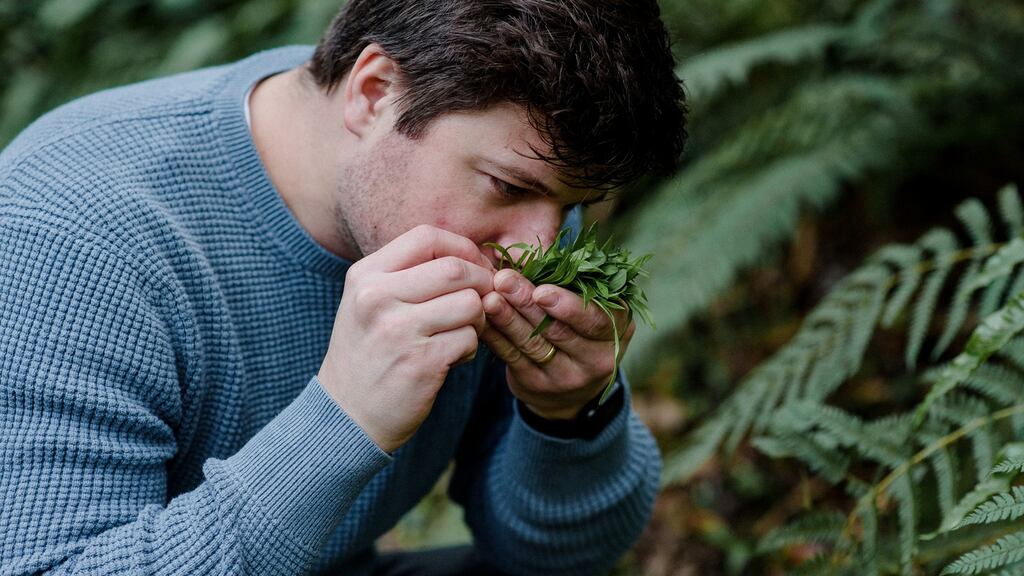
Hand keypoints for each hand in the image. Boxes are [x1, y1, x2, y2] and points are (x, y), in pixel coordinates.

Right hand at [317, 225, 493, 452]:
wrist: (347, 414)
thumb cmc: (367, 353)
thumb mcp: (369, 302)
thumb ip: (407, 273)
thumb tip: (469, 253)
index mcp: (366, 276)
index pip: (426, 237)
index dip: (462, 247)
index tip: (473, 266)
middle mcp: (377, 297)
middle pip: (455, 268)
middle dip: (480, 282)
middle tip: (483, 300)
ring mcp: (399, 330)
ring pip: (470, 303)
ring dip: (478, 318)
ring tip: (462, 332)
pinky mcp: (421, 362)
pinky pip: (470, 338)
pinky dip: (470, 347)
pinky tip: (452, 358)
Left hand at [480, 268, 634, 420]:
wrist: (573, 388)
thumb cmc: (581, 328)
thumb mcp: (591, 308)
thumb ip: (573, 284)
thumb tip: (534, 256)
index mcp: (616, 330)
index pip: (594, 319)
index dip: (567, 306)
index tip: (541, 290)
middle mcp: (597, 359)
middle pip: (559, 330)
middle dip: (527, 302)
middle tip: (504, 280)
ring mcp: (567, 377)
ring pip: (533, 344)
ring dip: (508, 318)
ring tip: (489, 298)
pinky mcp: (537, 386)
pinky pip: (514, 358)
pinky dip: (496, 337)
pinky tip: (482, 320)